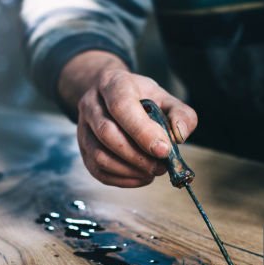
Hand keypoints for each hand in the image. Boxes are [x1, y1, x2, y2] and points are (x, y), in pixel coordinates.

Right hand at [59, 51, 198, 187]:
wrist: (110, 95)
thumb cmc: (141, 98)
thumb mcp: (164, 97)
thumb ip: (180, 114)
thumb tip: (180, 135)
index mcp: (113, 84)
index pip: (122, 107)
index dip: (143, 132)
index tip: (164, 150)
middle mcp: (91, 104)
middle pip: (107, 134)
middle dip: (137, 156)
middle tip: (161, 166)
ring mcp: (83, 127)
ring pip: (99, 155)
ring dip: (129, 170)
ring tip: (151, 172)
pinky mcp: (83, 148)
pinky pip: (97, 170)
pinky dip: (121, 180)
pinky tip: (140, 177)